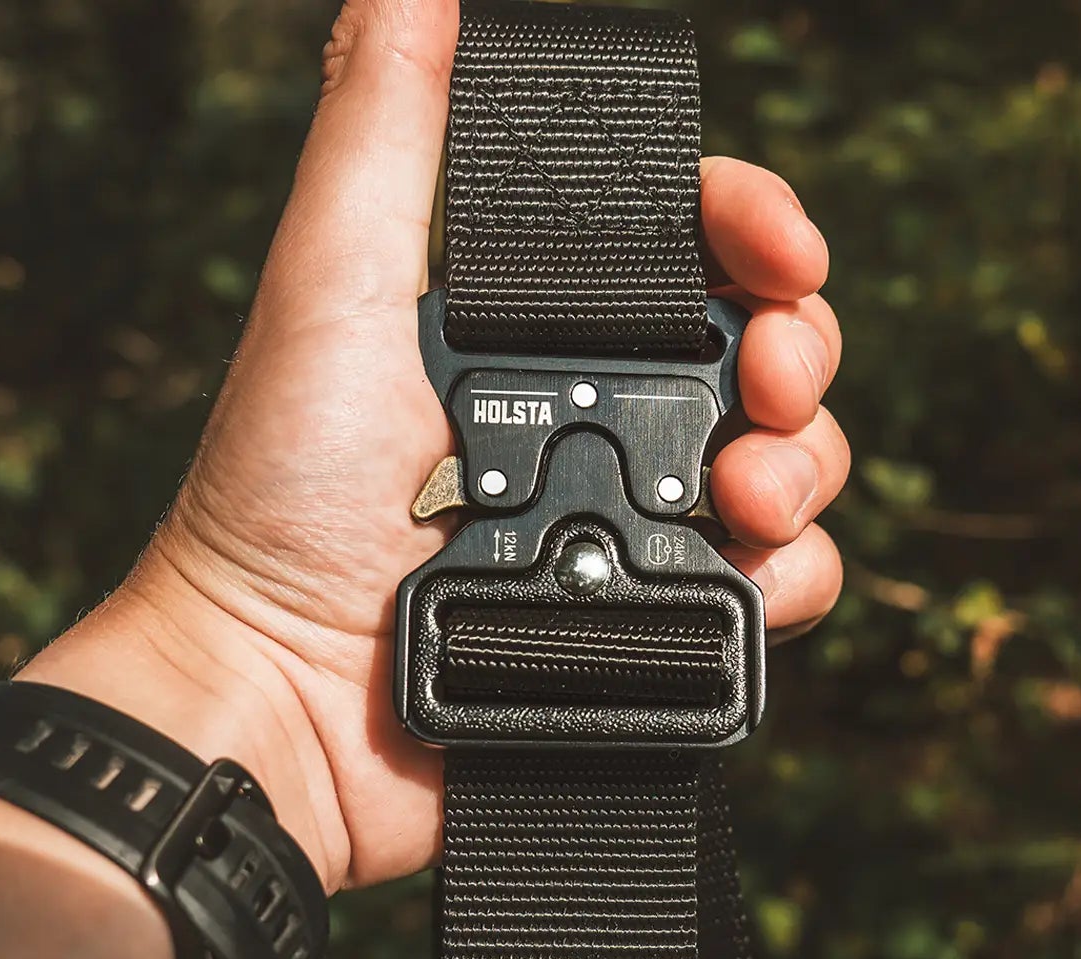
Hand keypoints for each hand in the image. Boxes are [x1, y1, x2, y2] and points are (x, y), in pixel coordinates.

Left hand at [20, 0, 847, 890]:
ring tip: (742, 498)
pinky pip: (777, 585)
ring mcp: (627, 522)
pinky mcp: (653, 628)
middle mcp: (592, 412)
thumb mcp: (327, 285)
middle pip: (766, 344)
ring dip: (805, 463)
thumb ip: (381, 134)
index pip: (689, 241)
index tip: (781, 249)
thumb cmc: (275, 494)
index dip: (755, 226)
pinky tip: (745, 572)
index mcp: (531, 319)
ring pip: (792, 462)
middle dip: (799, 349)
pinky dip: (789, 574)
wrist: (277, 701)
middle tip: (764, 384)